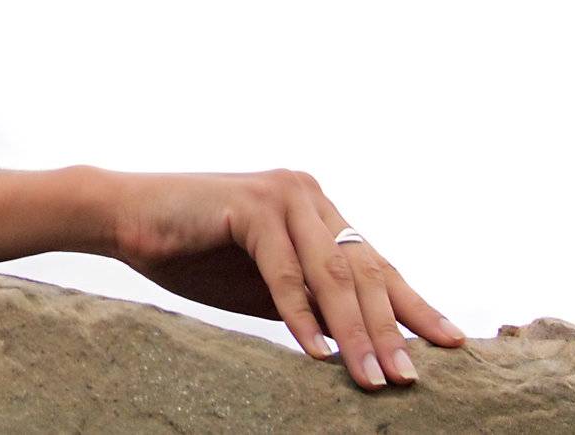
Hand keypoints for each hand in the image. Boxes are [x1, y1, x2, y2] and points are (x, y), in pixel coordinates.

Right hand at [110, 168, 464, 390]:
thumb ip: (310, 302)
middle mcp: (308, 195)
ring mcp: (281, 195)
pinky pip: (284, 270)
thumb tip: (361, 347)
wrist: (124, 217)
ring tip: (372, 378)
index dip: (412, 306)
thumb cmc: (191, 252)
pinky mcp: (250, 205)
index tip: (449, 344)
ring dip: (354, 331)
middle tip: (408, 379)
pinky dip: (300, 314)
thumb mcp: (263, 287)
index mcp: (316, 210)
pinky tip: (317, 352)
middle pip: (362, 271)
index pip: (374, 264)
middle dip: (388, 330)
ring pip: (331, 272)